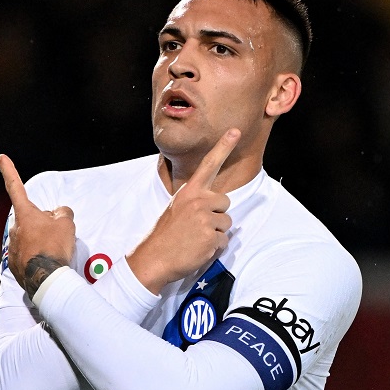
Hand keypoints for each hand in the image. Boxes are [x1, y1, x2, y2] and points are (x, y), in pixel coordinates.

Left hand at [0, 154, 75, 299]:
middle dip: (42, 223)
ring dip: (40, 241)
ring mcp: (12, 247)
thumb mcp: (66, 224)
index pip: (15, 187)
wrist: (46, 278)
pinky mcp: (14, 265)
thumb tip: (59, 213)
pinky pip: (27, 255)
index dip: (9, 171)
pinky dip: (37, 257)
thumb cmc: (55, 247)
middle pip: (30, 219)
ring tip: (54, 252)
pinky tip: (47, 263)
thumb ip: (62, 212)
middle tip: (57, 234)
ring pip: (29, 238)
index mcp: (25, 214)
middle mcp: (15, 229)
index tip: (1, 158)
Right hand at [127, 129, 239, 293]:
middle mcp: (199, 200)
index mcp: (189, 191)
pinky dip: (214, 248)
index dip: (224, 146)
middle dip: (217, 215)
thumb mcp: (176, 208)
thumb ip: (195, 202)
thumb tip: (215, 206)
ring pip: (226, 224)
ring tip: (195, 239)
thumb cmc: (165, 235)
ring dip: (215, 233)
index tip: (235, 130)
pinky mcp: (211, 237)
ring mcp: (205, 218)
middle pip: (225, 203)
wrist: (153, 258)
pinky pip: (224, 242)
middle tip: (197, 227)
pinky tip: (197, 249)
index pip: (209, 164)